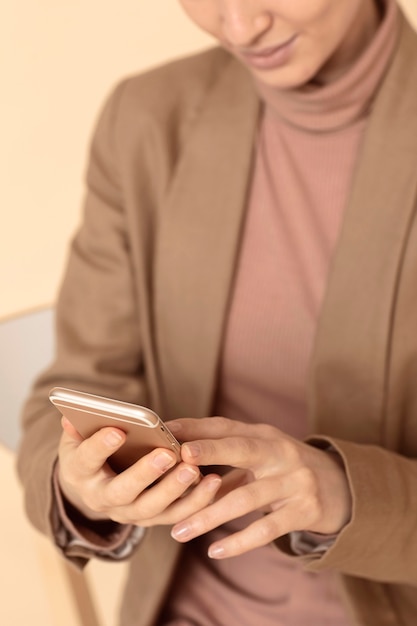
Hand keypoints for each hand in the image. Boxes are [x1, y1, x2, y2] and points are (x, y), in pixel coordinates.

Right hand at [57, 417, 221, 525]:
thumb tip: (71, 414)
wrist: (96, 487)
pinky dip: (196, 501)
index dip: (100, 447)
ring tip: (194, 469)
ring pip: (152, 508)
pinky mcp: (153, 518)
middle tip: (167, 454)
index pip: (87, 460)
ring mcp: (129, 513)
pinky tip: (213, 481)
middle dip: (145, 474)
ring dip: (175, 490)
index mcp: (80, 475)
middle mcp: (103, 500)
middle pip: (123, 492)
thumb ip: (77, 428)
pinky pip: (176, 514)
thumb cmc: (90, 453)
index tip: (118, 430)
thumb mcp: (76, 439)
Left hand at [167, 417, 351, 558]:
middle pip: (241, 449)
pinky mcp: (306, 510)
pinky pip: (267, 529)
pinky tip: (215, 551)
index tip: (163, 430)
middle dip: (209, 451)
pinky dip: (239, 541)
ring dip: (209, 516)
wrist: (341, 488)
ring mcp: (295, 480)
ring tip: (178, 532)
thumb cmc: (286, 470)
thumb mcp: (261, 459)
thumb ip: (225, 464)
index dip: (194, 428)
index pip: (225, 427)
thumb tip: (177, 468)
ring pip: (246, 498)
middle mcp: (280, 452)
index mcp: (264, 435)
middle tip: (176, 458)